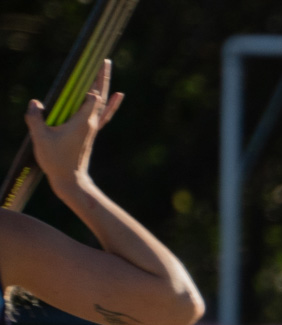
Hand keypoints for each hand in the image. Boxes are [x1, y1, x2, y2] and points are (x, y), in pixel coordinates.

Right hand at [24, 59, 121, 196]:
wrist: (71, 181)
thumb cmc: (57, 161)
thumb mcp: (41, 138)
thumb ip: (36, 118)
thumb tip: (35, 103)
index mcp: (83, 121)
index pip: (92, 96)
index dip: (90, 81)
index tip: (88, 65)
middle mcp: (91, 122)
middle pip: (99, 95)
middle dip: (101, 76)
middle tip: (104, 58)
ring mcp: (93, 127)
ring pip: (101, 102)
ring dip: (104, 84)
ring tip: (106, 67)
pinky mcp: (90, 133)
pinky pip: (103, 114)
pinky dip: (111, 104)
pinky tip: (118, 95)